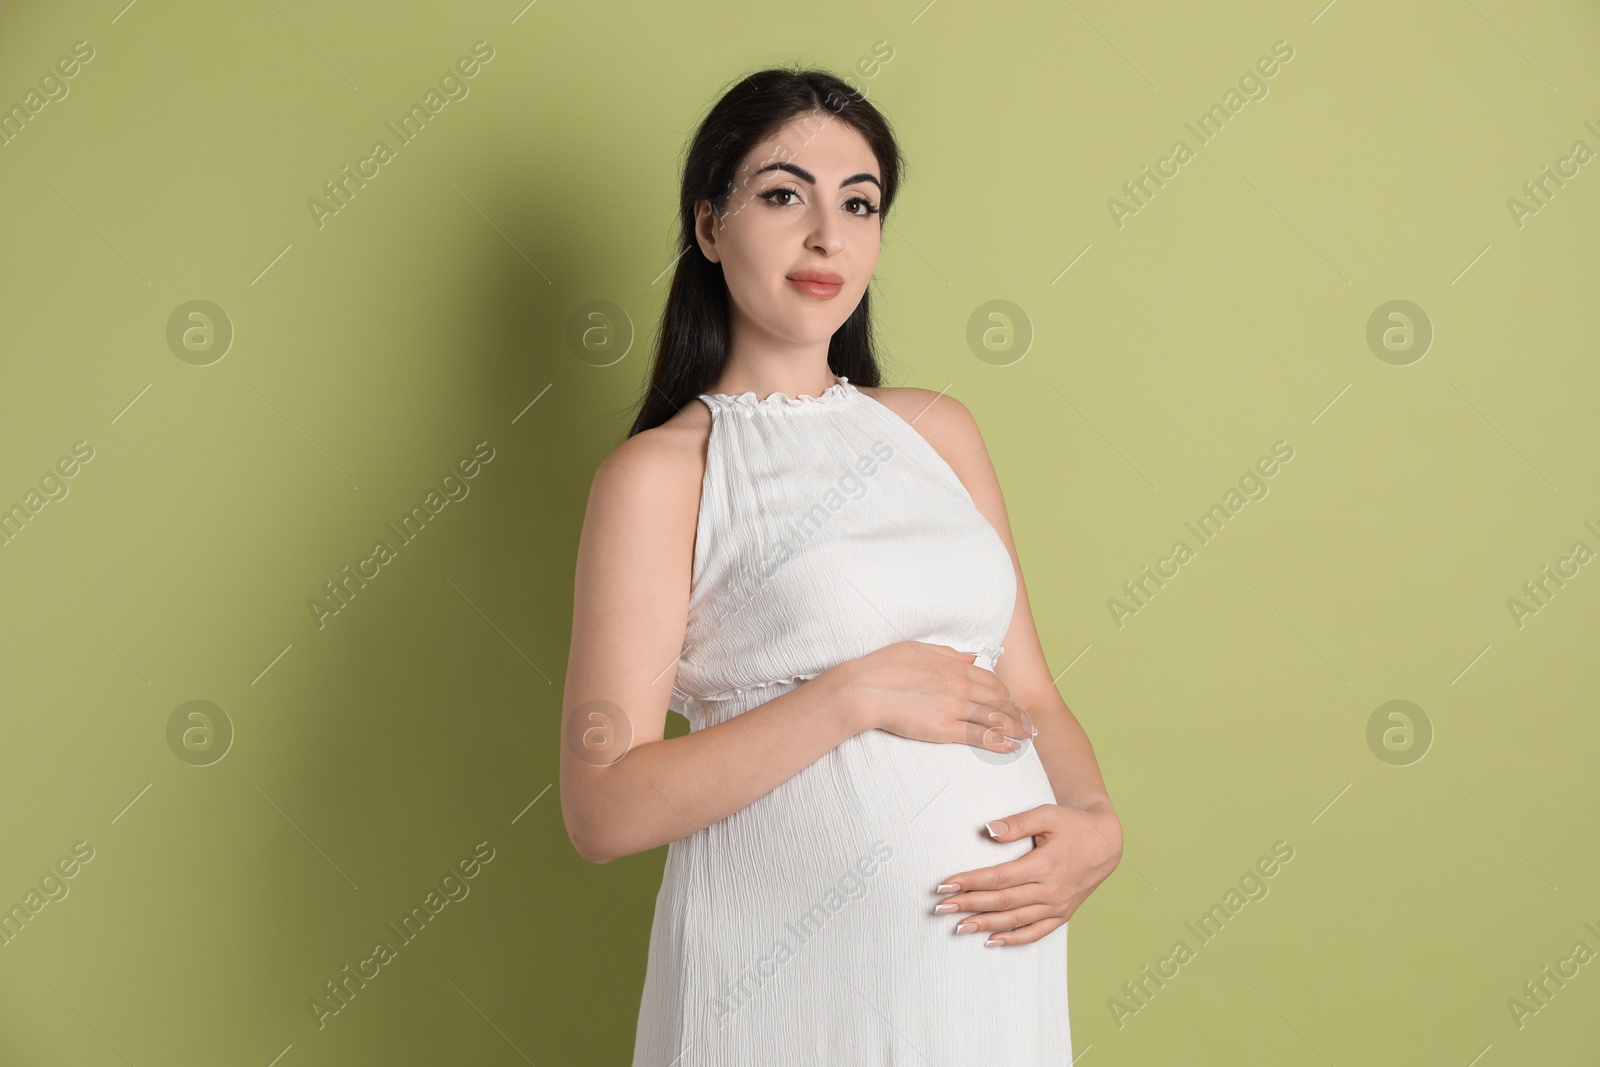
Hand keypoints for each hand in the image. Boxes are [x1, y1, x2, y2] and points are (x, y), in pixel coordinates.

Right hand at [831, 641, 1033, 754]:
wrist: (865, 688)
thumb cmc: (885, 665)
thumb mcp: (920, 649)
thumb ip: (949, 653)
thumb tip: (971, 656)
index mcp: (955, 665)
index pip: (991, 680)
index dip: (1005, 692)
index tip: (1012, 701)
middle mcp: (960, 685)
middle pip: (999, 700)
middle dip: (1016, 712)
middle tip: (1027, 722)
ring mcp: (954, 707)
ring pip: (995, 718)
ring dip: (1015, 728)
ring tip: (1026, 736)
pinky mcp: (944, 728)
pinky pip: (979, 736)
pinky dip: (999, 742)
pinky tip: (1011, 747)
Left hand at [933, 800, 1122, 945]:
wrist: (1108, 842)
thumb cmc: (1074, 825)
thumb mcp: (1048, 815)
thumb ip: (1017, 823)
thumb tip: (988, 830)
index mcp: (1044, 865)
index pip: (998, 878)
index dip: (969, 882)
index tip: (945, 884)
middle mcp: (1050, 890)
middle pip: (1001, 901)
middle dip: (968, 905)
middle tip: (940, 908)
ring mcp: (1058, 906)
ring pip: (1015, 920)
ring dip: (984, 924)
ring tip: (957, 927)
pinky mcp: (1063, 914)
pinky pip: (1036, 932)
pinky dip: (1014, 939)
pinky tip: (991, 941)